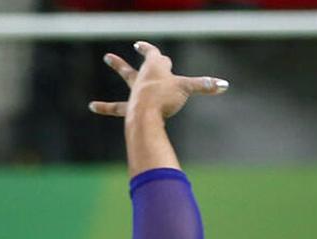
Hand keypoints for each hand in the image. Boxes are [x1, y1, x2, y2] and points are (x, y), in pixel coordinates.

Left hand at [89, 41, 227, 119]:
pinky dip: (104, 107)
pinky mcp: (128, 108)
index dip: (148, 51)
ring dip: (114, 75)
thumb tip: (225, 85)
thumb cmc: (166, 98)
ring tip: (101, 73)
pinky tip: (91, 106)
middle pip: (134, 69)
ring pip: (123, 84)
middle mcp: (142, 79)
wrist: (147, 114)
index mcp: (155, 68)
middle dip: (123, 63)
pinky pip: (113, 108)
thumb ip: (205, 86)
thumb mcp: (187, 89)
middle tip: (108, 57)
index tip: (139, 45)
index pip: (152, 55)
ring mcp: (134, 94)